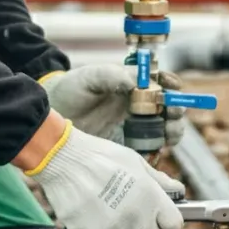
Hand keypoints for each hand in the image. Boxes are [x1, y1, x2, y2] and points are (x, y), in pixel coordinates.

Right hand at [26, 123, 183, 228]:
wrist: (63, 160)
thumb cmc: (99, 157)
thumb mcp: (135, 162)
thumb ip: (159, 180)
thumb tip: (177, 190)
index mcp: (151, 198)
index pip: (173, 227)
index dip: (167, 224)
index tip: (158, 220)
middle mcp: (137, 218)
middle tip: (129, 214)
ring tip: (109, 214)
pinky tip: (96, 220)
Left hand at [40, 64, 184, 146]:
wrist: (51, 117)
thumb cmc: (71, 90)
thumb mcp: (90, 77)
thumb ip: (112, 75)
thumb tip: (138, 82)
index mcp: (133, 85)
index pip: (161, 83)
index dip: (171, 85)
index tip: (172, 87)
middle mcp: (138, 106)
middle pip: (169, 109)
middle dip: (176, 111)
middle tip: (171, 114)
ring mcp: (134, 127)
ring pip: (165, 130)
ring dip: (172, 132)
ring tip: (167, 135)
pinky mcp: (128, 147)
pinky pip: (150, 151)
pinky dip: (157, 152)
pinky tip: (154, 151)